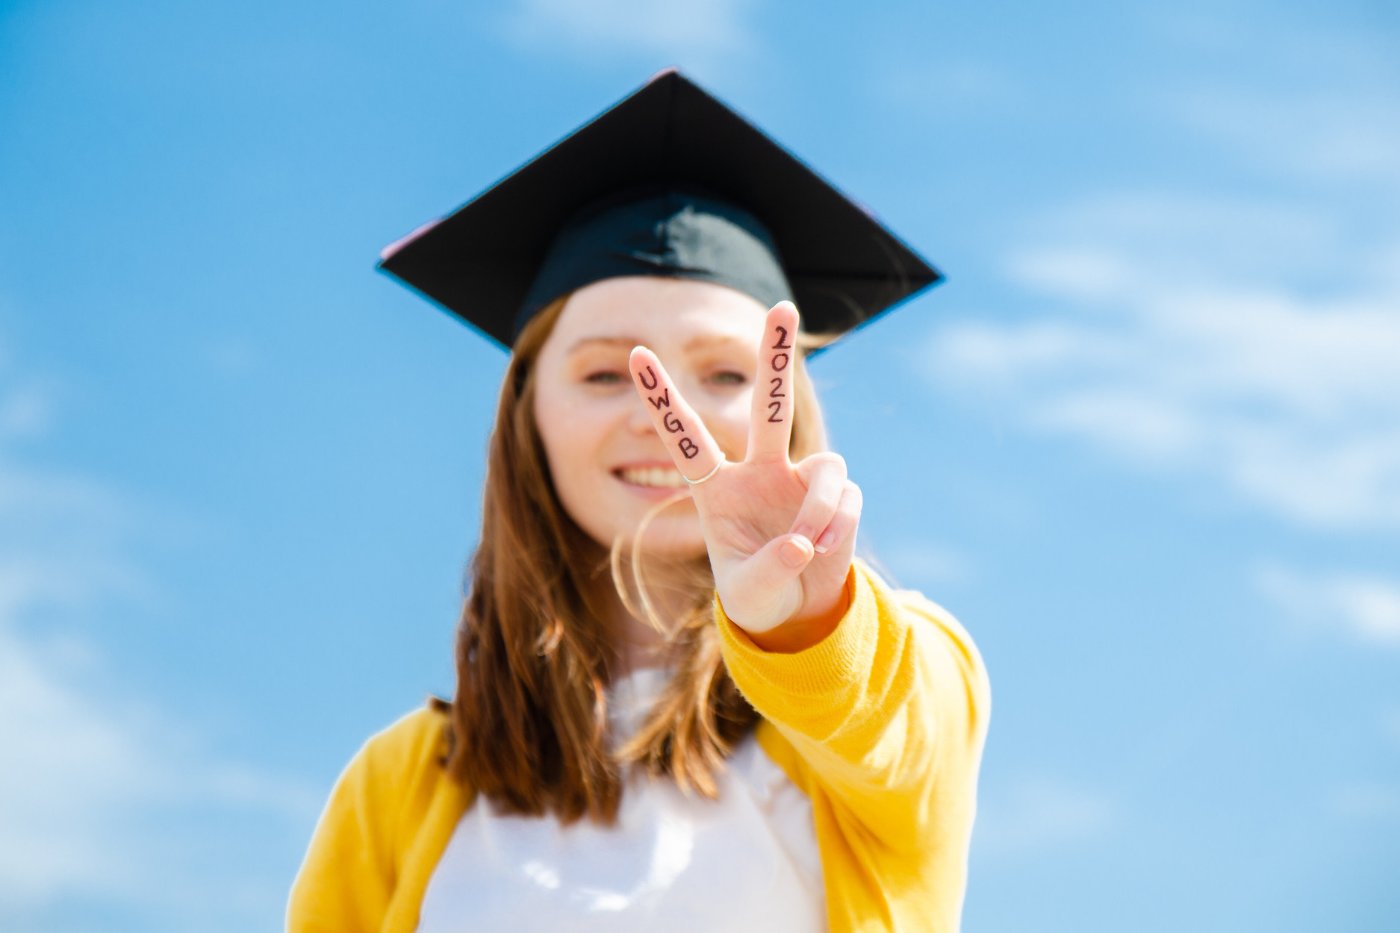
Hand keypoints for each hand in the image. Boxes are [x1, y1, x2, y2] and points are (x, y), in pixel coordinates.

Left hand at [628, 300, 860, 637]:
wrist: (797, 610)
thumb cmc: (757, 593)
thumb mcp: (749, 594)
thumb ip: (768, 570)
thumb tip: (800, 543)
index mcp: (718, 488)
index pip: (687, 436)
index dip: (663, 398)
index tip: (637, 353)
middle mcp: (760, 470)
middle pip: (768, 405)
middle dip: (775, 356)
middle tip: (784, 306)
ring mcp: (801, 479)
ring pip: (824, 467)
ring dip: (819, 509)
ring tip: (808, 546)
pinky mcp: (839, 496)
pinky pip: (846, 499)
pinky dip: (838, 527)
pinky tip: (824, 551)